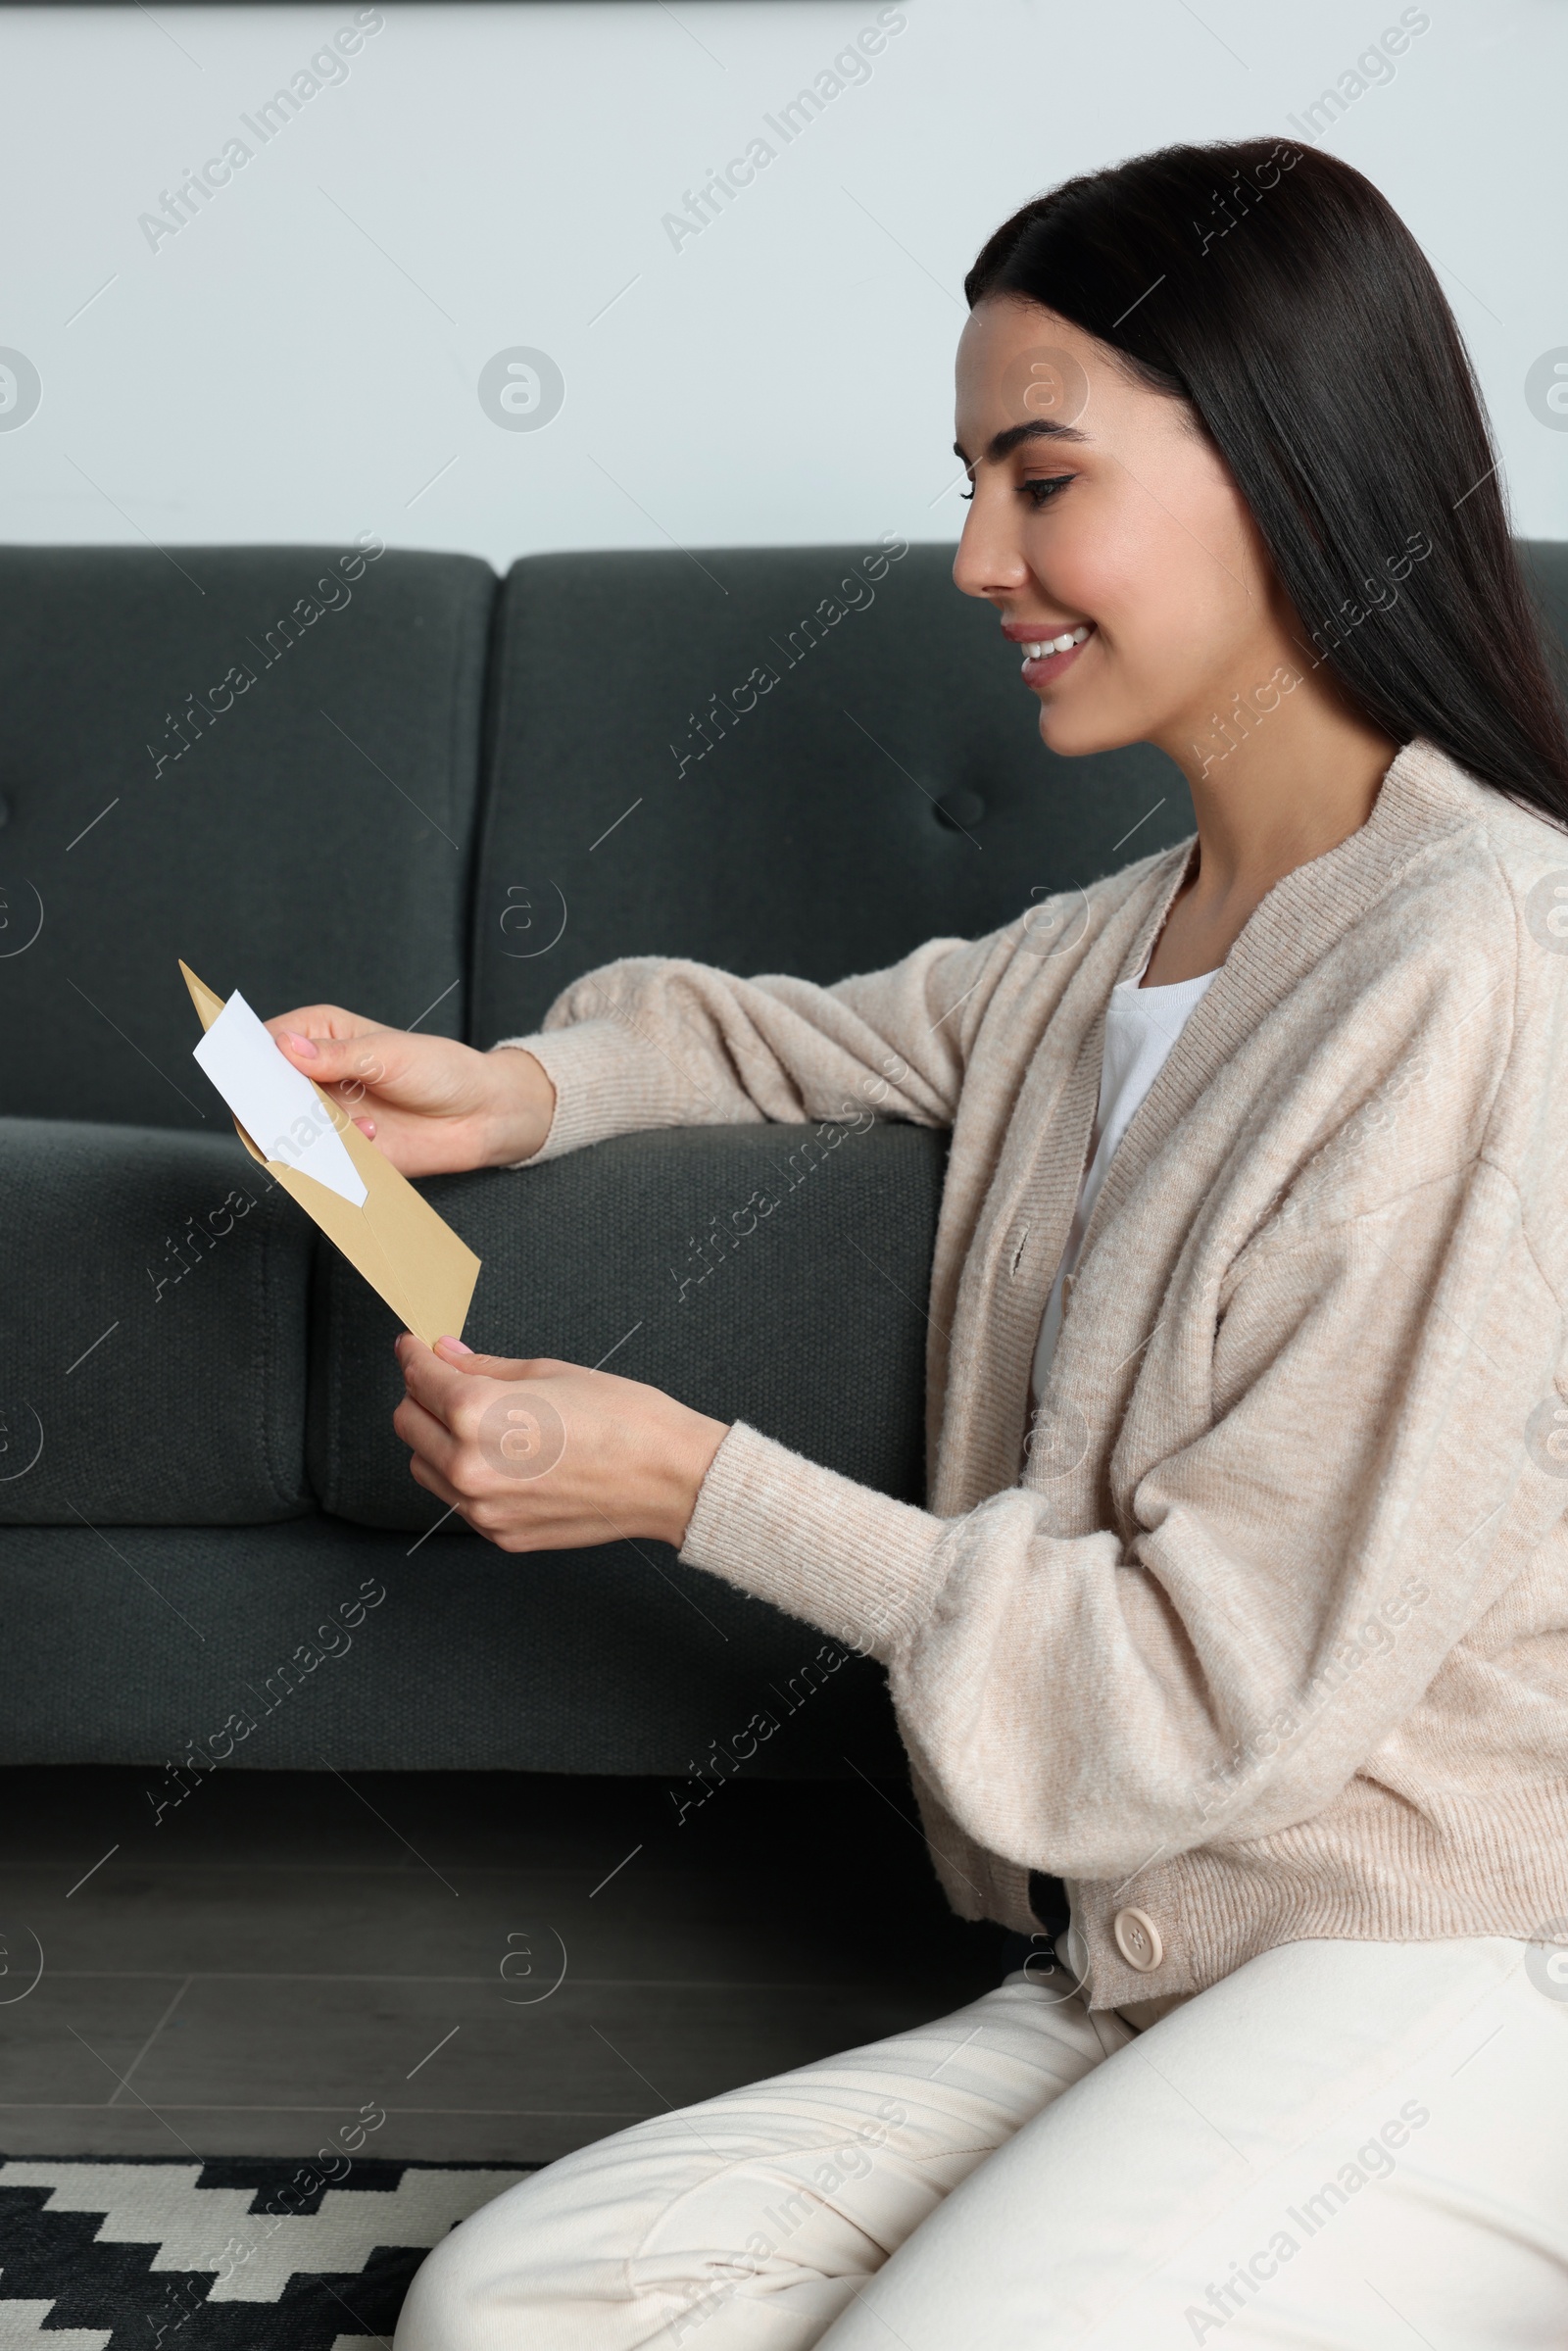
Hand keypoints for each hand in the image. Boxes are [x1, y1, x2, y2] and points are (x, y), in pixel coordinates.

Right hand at [262, 1005, 554, 1175]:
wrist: (482, 1116)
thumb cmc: (442, 1070)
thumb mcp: (389, 1054)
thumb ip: (336, 1055)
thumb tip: (287, 1047)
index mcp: (322, 1034)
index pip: (268, 1041)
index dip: (251, 1055)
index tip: (251, 1070)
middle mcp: (317, 1074)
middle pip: (267, 1089)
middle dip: (274, 1101)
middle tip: (298, 1105)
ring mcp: (327, 1114)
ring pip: (287, 1128)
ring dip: (311, 1129)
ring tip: (353, 1121)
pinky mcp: (343, 1150)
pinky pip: (317, 1159)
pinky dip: (335, 1153)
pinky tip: (373, 1136)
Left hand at [392, 1335, 730, 1551]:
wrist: (667, 1477)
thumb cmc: (622, 1420)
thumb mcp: (547, 1371)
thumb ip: (483, 1367)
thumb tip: (448, 1356)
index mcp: (475, 1413)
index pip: (418, 1377)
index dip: (413, 1355)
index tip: (414, 1348)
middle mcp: (467, 1465)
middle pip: (407, 1424)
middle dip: (422, 1397)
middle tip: (450, 1381)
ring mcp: (482, 1507)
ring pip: (424, 1467)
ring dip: (436, 1440)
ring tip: (480, 1424)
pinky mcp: (500, 1534)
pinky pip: (458, 1501)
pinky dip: (465, 1477)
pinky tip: (502, 1458)